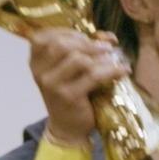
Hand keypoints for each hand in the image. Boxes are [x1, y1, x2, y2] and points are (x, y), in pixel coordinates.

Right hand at [27, 28, 129, 144]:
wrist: (67, 127)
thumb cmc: (70, 94)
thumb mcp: (71, 69)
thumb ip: (83, 49)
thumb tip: (107, 37)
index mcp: (36, 61)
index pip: (46, 35)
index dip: (69, 31)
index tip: (88, 36)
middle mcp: (40, 71)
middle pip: (61, 44)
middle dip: (87, 42)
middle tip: (105, 48)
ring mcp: (52, 84)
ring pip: (77, 58)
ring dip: (100, 56)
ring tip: (114, 59)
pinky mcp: (68, 96)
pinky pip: (93, 75)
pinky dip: (112, 70)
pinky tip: (122, 71)